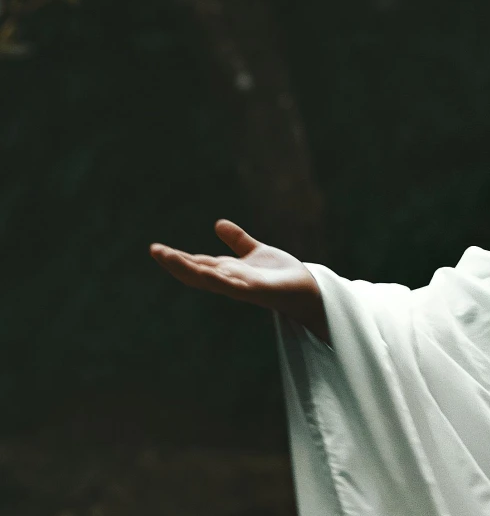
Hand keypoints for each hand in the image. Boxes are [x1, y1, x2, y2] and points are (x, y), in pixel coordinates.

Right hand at [149, 219, 329, 342]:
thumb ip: (238, 240)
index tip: (156, 248)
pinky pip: (232, 286)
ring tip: (167, 257)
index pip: (197, 263)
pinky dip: (216, 278)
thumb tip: (218, 223)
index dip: (177, 257)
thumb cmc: (282, 275)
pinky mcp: (257, 291)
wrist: (309, 291)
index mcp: (228, 271)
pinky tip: (204, 272)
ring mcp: (241, 287)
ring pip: (208, 279)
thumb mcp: (256, 251)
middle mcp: (230, 280)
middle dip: (175, 262)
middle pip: (196, 272)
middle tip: (154, 250)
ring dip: (187, 268)